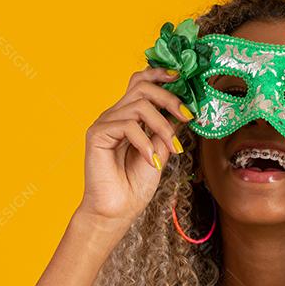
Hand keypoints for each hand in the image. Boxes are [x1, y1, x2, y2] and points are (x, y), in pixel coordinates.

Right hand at [79, 65, 194, 226]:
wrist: (117, 211)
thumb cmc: (135, 186)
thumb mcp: (160, 153)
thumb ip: (167, 131)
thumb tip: (181, 111)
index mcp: (129, 116)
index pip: (141, 83)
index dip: (159, 74)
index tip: (180, 78)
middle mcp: (115, 115)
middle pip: (142, 86)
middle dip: (169, 98)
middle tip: (187, 116)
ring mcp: (105, 123)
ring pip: (139, 106)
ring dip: (162, 126)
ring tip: (172, 147)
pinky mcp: (97, 134)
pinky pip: (127, 125)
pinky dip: (145, 142)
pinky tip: (151, 160)